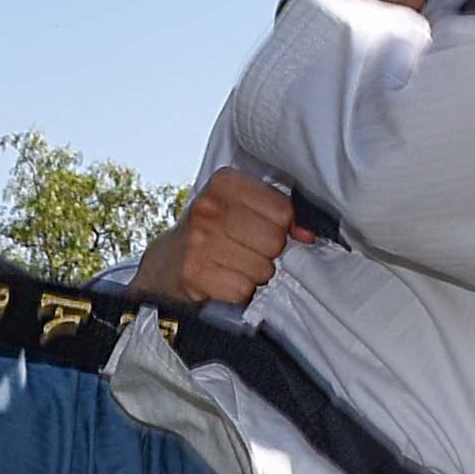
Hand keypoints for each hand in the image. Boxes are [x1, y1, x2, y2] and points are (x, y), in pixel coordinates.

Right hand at [142, 168, 307, 309]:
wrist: (166, 263)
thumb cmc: (212, 233)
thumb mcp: (240, 208)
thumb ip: (278, 213)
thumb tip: (308, 235)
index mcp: (225, 182)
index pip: (283, 210)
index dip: (282, 227)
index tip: (265, 230)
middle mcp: (209, 208)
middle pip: (274, 241)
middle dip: (267, 253)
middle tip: (246, 250)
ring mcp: (199, 241)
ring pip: (262, 269)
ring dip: (254, 274)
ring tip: (233, 265)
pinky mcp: (193, 273)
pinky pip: (242, 290)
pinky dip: (238, 291)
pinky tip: (223, 279)